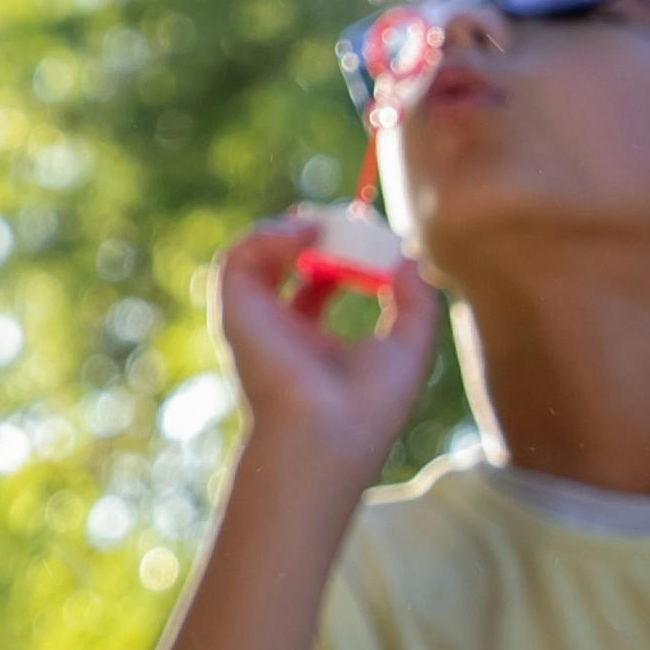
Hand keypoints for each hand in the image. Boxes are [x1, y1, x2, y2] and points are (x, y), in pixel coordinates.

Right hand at [210, 215, 441, 482]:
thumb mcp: (410, 345)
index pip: (314, 283)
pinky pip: (238, 258)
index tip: (365, 234)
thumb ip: (415, 300)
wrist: (331, 432)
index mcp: (311, 340)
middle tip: (340, 217)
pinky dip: (268, 237)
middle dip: (309, 233)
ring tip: (319, 224)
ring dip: (284, 231)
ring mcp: (253, 318)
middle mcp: (277, 327)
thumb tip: (408, 257)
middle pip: (282, 262)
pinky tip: (304, 236)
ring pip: (251, 255)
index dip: (338, 253)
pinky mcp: (235, 310)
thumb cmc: (370, 405)